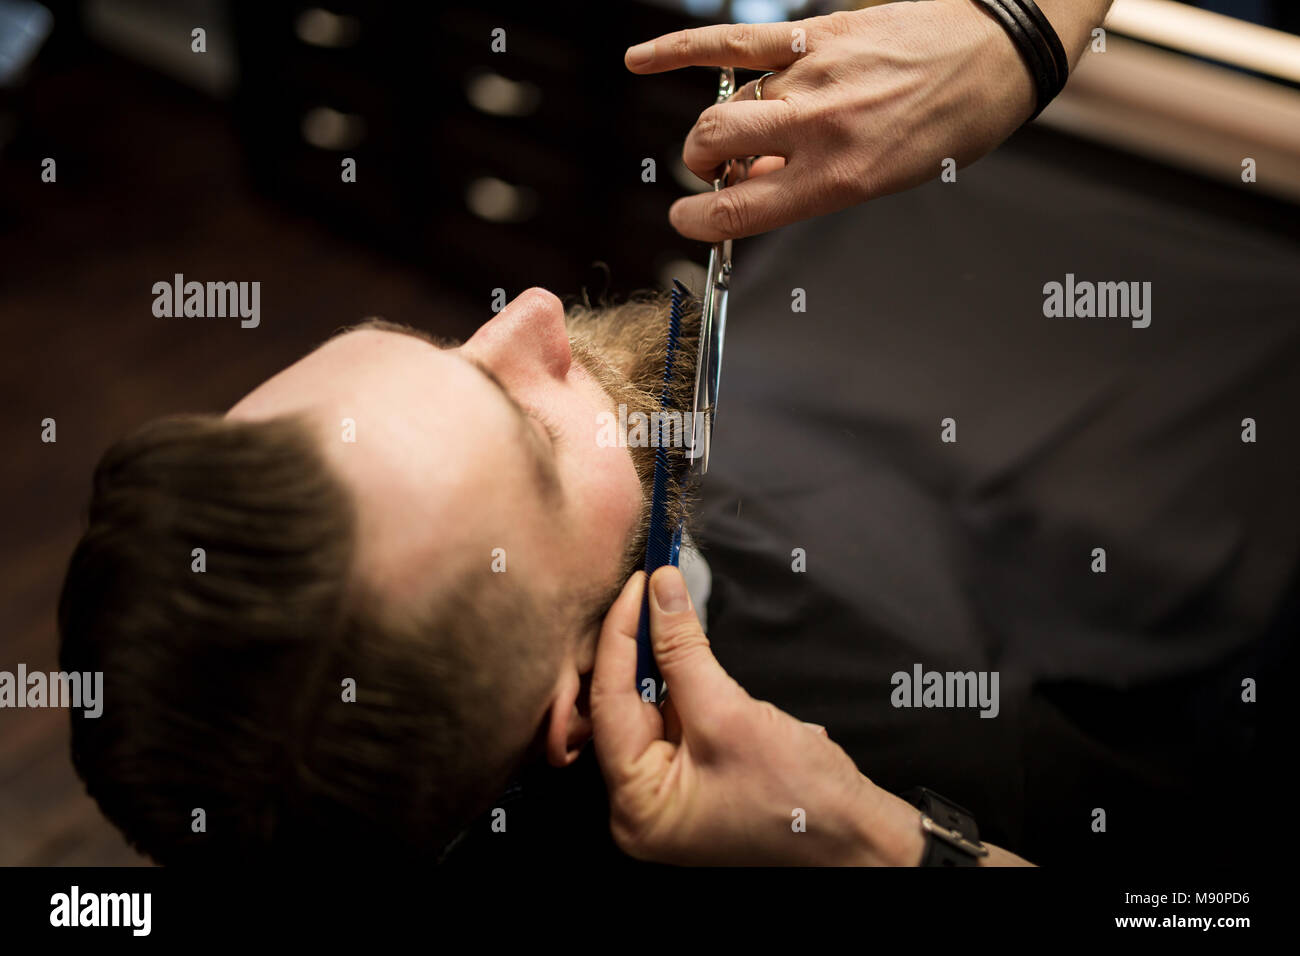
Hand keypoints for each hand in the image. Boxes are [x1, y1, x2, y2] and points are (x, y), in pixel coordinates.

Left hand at [588, 566, 924, 864]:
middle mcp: (640, 805)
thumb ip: (684, 650)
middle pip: (623, 703)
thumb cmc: (801, 801)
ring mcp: (667, 793)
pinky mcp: (692, 778)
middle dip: (638, 643)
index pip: (609, 701)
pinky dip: (681, 679)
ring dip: (661, 657)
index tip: (639, 584)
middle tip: (650, 587)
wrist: (857, 835)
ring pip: (648, 704)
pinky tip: (686, 647)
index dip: (622, 635)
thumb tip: (661, 594)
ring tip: (668, 608)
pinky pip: (673, 717)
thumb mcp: (730, 714)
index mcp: (635, 806)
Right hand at [624, 0, 1035, 240]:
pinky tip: (640, 62)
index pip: (738, 209)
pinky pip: (729, 43)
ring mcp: (811, 77)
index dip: (698, 222)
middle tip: (720, 169)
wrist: (997, 50)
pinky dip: (678, 52)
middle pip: (714, 144)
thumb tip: (749, 185)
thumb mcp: (882, 178)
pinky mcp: (812, 35)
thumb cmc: (949, 123)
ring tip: (749, 129)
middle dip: (702, 164)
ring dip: (724, 122)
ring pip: (730, 102)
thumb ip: (807, 184)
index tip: (687, 222)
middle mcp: (818, 127)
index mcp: (837, 176)